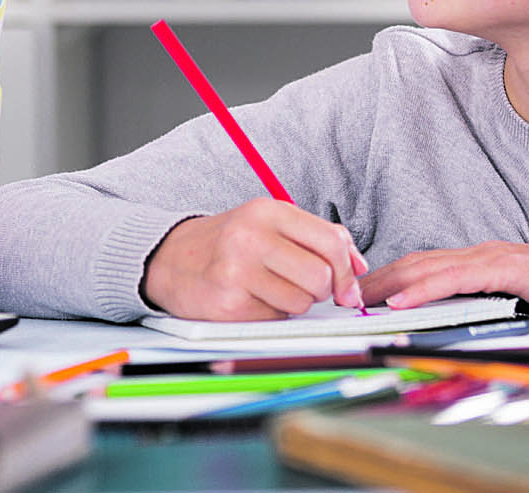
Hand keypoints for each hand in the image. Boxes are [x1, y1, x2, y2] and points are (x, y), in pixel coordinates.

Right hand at [140, 198, 367, 321]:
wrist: (170, 259)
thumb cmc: (229, 243)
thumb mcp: (270, 224)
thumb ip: (318, 237)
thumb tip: (359, 266)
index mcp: (267, 211)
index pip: (329, 241)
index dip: (348, 269)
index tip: (348, 286)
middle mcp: (252, 236)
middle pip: (320, 276)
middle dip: (322, 290)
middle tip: (305, 287)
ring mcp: (237, 270)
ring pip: (302, 302)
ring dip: (295, 302)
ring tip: (270, 288)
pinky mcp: (228, 303)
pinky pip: (275, 317)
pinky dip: (271, 313)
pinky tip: (251, 298)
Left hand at [360, 241, 528, 315]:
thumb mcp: (510, 297)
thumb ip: (483, 300)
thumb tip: (455, 316)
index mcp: (476, 260)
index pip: (423, 265)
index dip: (391, 276)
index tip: (364, 293)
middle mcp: (476, 254)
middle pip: (415, 262)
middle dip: (379, 279)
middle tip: (348, 295)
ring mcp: (487, 259)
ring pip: (427, 267)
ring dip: (390, 283)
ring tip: (362, 299)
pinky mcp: (501, 270)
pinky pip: (453, 280)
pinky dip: (423, 290)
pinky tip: (402, 300)